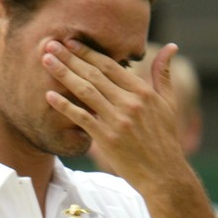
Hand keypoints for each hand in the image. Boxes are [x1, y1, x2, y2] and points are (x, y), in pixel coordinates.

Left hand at [42, 39, 185, 192]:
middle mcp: (130, 103)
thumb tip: (171, 46)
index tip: (71, 42)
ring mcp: (117, 120)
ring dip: (63, 74)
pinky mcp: (107, 139)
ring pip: (85, 91)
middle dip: (70, 57)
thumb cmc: (166, 140)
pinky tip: (49, 96)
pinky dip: (65, 106)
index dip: (88, 52)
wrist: (164, 174)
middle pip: (94, 74)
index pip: (110, 66)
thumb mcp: (169, 104)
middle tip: (50, 44)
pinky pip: (82, 118)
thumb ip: (163, 75)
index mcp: (143, 92)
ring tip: (46, 61)